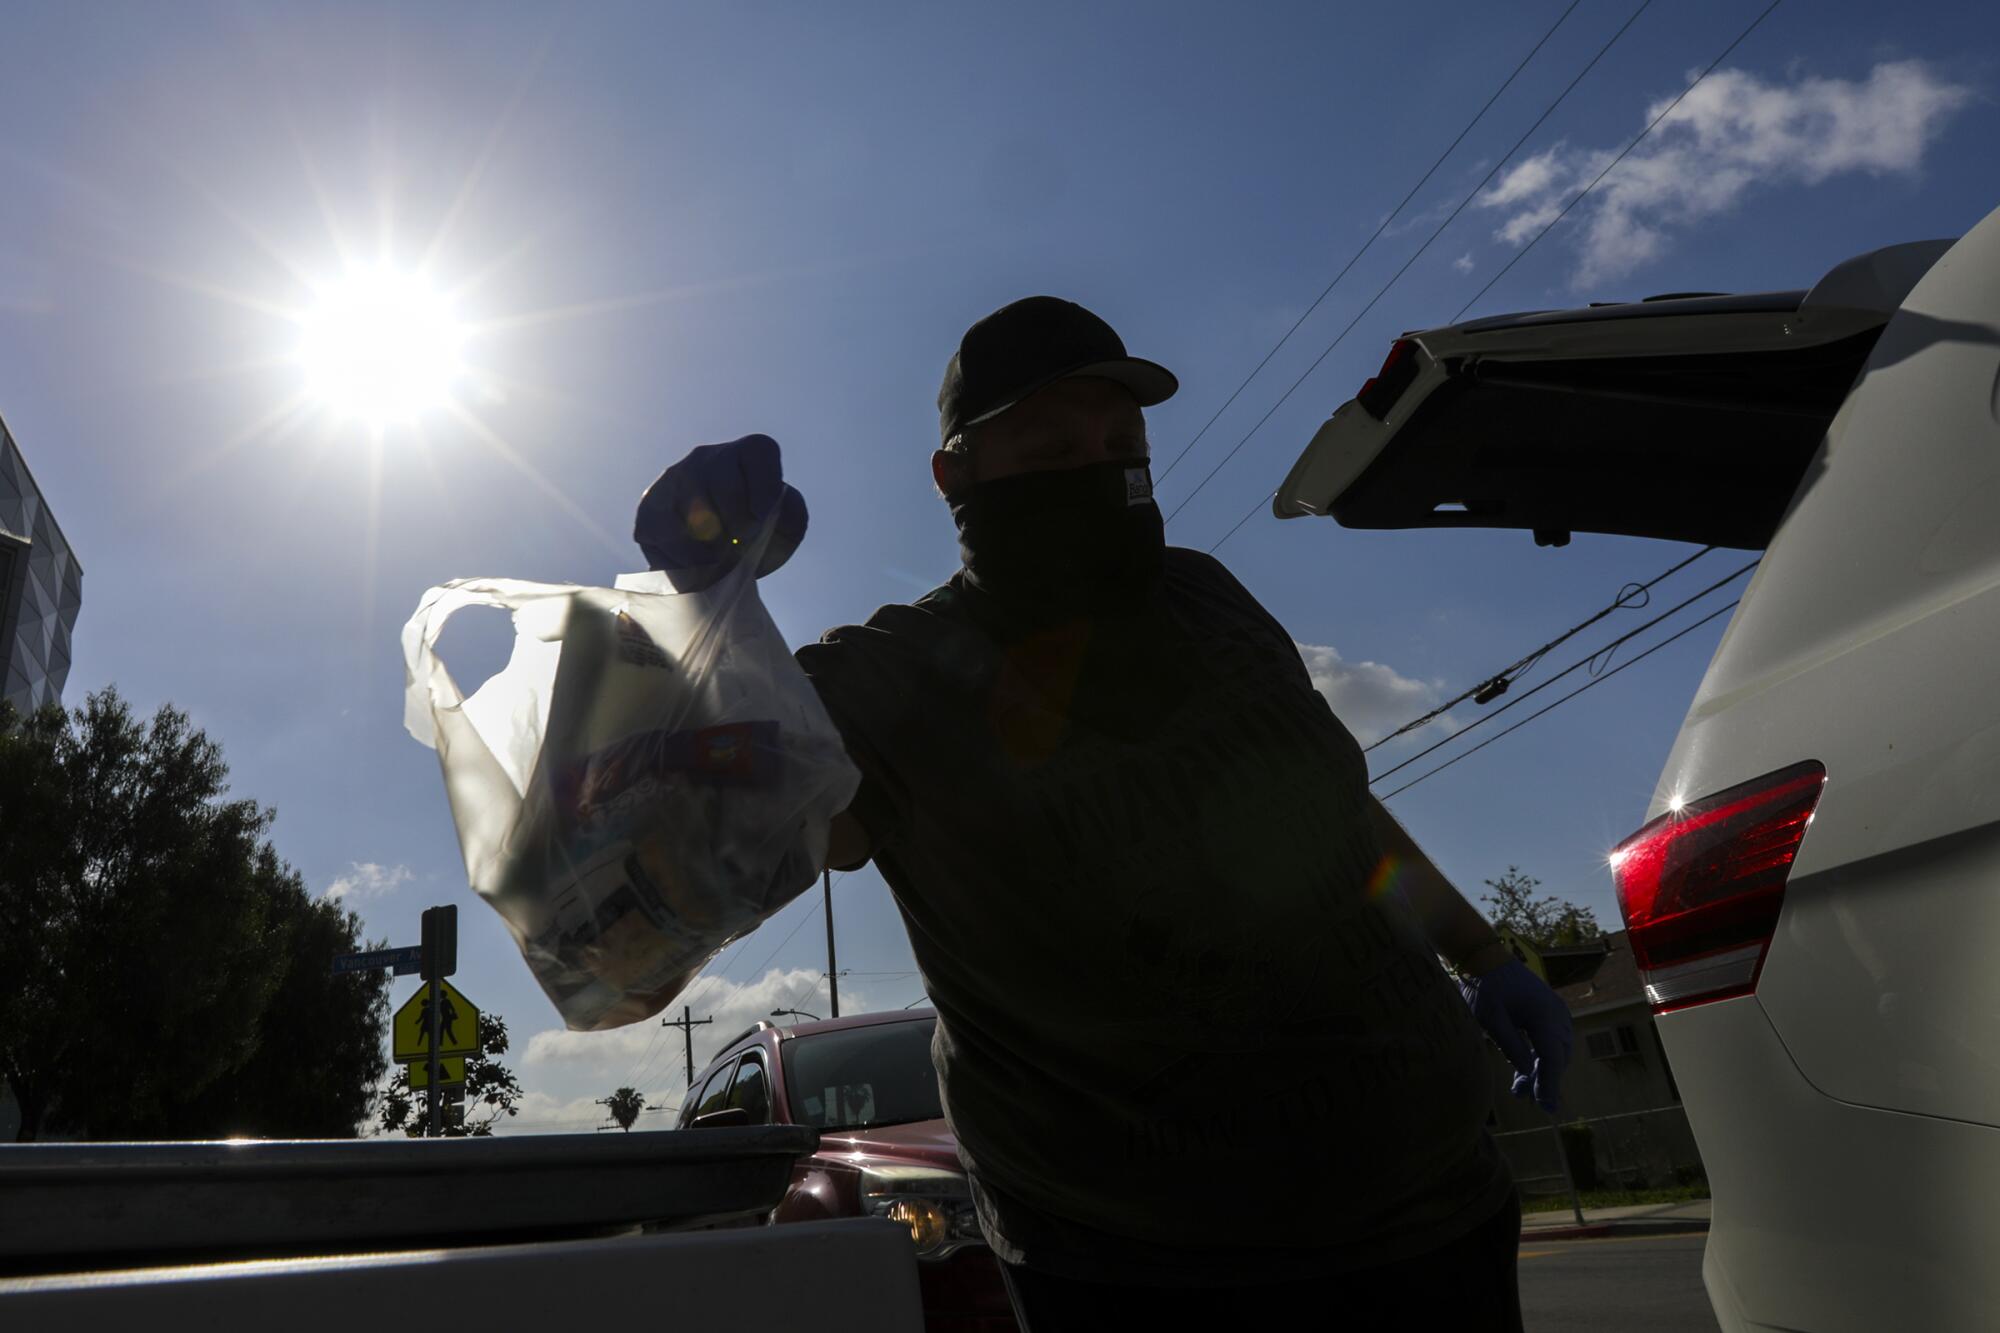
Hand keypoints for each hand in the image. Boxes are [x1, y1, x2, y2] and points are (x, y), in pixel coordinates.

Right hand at [634, 434, 808, 587]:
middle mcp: (707, 456)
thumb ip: (791, 516)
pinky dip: (684, 558)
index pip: (759, 452)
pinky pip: (664, 533)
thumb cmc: (761, 537)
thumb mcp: (788, 527)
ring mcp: (673, 478)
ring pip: (690, 510)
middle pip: (723, 483)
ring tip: (721, 559)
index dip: (764, 491)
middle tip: (740, 545)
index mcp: (749, 451)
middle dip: (737, 524)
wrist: (725, 560)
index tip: (761, 521)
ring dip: (711, 546)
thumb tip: (768, 513)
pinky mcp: (649, 507)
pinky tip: (697, 563)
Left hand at [1460, 959, 1571, 1115]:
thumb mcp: (1490, 1018)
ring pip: (1557, 1050)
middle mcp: (1556, 1014)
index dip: (1549, 1084)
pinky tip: (1525, 1069)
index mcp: (1544, 1015)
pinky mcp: (1550, 1011)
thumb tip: (1528, 1071)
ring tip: (1519, 1087)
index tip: (1545, 1106)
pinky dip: (1541, 1056)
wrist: (1488, 958)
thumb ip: (1510, 1045)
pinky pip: (1553, 1040)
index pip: (1552, 1058)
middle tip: (1521, 1095)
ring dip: (1542, 1069)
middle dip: (1543, 1079)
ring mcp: (1556, 1011)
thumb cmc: (1485, 986)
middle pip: (1557, 1056)